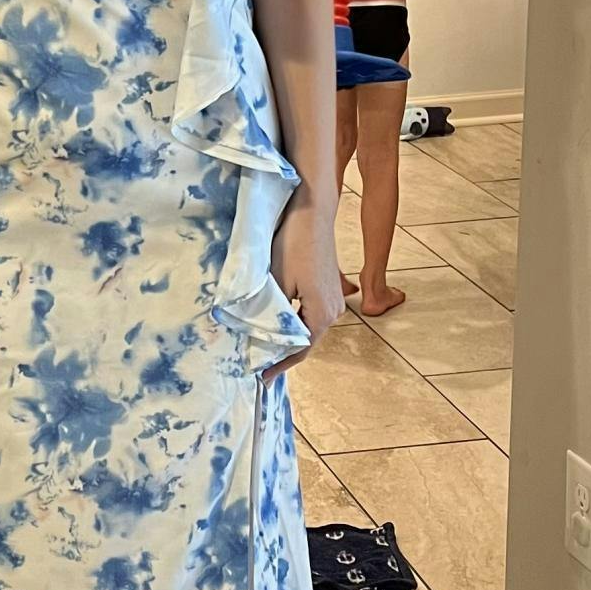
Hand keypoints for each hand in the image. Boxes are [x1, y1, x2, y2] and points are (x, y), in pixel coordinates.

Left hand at [264, 195, 343, 380]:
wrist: (311, 211)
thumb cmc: (293, 243)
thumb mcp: (276, 281)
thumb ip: (270, 313)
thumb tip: (257, 338)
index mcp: (322, 313)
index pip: (299, 350)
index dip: (279, 365)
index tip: (261, 377)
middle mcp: (333, 310)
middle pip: (305, 340)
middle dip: (281, 352)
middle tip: (257, 363)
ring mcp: (334, 298)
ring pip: (307, 326)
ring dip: (286, 335)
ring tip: (262, 344)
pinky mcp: (329, 287)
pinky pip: (309, 312)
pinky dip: (293, 320)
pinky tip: (276, 321)